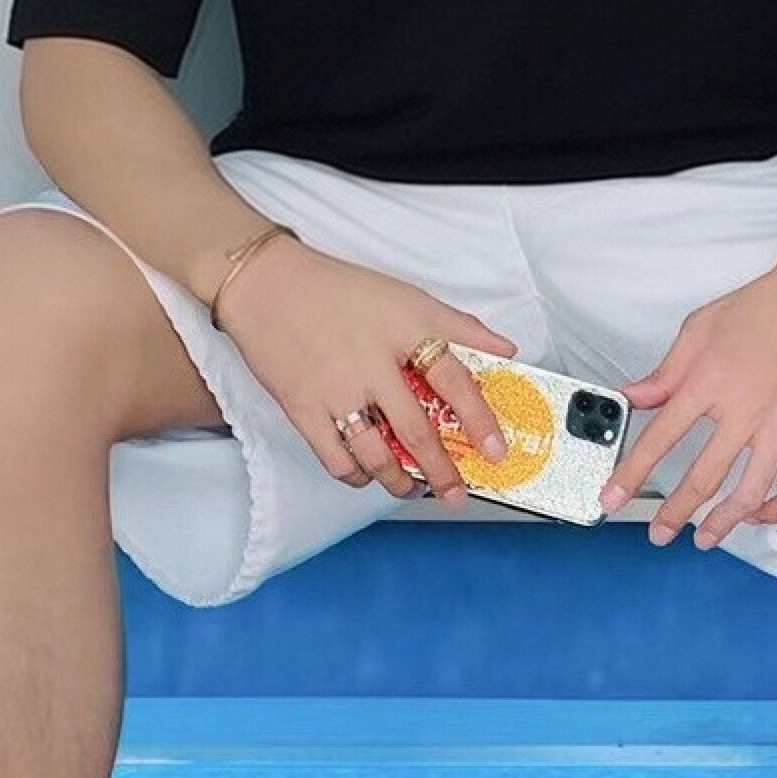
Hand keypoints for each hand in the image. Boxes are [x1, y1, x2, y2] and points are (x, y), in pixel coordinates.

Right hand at [214, 235, 514, 500]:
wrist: (267, 284)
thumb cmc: (342, 290)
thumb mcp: (408, 296)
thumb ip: (460, 325)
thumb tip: (508, 349)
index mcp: (405, 331)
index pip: (454, 380)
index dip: (480, 419)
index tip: (496, 451)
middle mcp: (372, 364)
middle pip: (417, 430)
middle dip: (442, 471)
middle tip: (457, 493)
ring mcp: (336, 390)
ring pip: (375, 454)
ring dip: (399, 482)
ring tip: (414, 490)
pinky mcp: (302, 408)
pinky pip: (334, 458)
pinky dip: (355, 476)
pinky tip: (367, 476)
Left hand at [599, 210, 776, 547]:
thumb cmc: (768, 305)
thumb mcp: (702, 327)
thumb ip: (667, 371)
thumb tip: (634, 398)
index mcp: (711, 380)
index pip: (660, 439)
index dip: (631, 476)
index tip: (612, 500)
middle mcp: (747, 408)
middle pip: (702, 478)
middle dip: (674, 513)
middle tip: (659, 533)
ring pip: (749, 494)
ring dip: (723, 524)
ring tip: (706, 537)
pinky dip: (774, 511)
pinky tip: (757, 514)